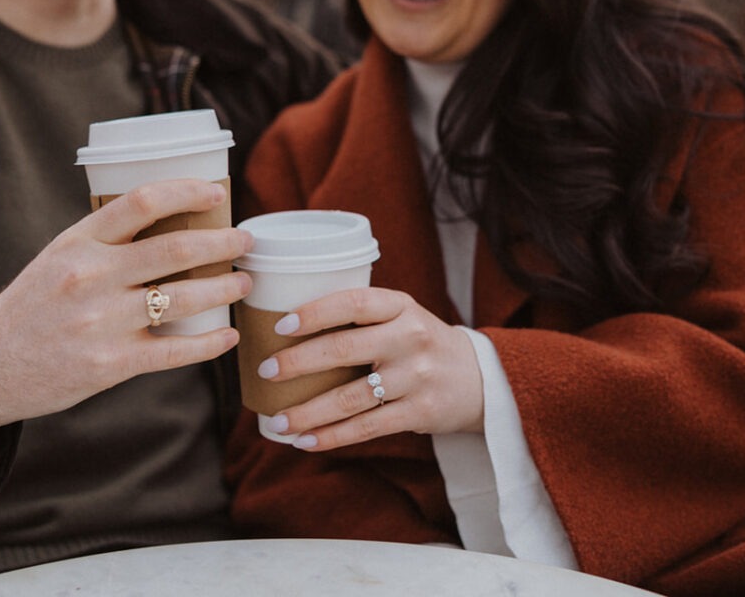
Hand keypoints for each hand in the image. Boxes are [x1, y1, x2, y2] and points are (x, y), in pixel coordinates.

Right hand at [0, 178, 252, 459]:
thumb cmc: (33, 304)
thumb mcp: (60, 256)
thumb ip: (107, 240)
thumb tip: (174, 220)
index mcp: (78, 241)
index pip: (141, 201)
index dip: (187, 191)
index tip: (218, 192)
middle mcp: (91, 277)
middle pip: (174, 248)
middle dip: (222, 242)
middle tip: (244, 242)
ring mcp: (102, 322)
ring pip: (183, 299)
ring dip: (224, 289)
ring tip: (243, 283)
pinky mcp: (111, 364)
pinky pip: (174, 351)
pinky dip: (209, 343)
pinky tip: (227, 336)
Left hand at [256, 287, 483, 449]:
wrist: (479, 378)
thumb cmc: (421, 343)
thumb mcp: (401, 316)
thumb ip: (361, 318)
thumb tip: (287, 328)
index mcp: (401, 305)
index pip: (354, 303)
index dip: (315, 312)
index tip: (281, 325)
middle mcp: (410, 337)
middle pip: (345, 349)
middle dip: (298, 362)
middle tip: (265, 371)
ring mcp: (416, 377)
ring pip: (350, 397)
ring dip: (307, 412)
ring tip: (276, 422)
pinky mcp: (420, 412)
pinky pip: (367, 427)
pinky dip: (331, 437)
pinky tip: (304, 441)